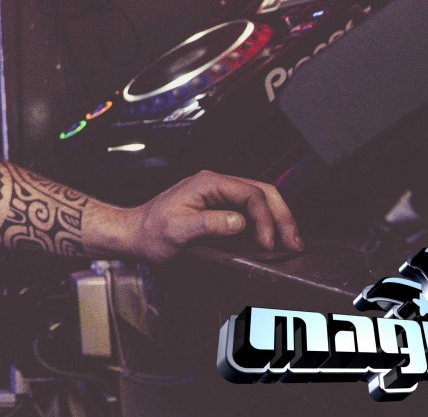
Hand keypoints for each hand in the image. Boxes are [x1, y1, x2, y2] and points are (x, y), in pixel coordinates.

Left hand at [111, 169, 302, 262]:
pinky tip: (272, 238)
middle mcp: (215, 185)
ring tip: (289, 242)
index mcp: (207, 184)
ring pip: (260, 199)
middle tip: (293, 242)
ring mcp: (218, 195)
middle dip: (282, 216)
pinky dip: (266, 223)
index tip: (267, 243)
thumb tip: (239, 221)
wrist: (134, 234)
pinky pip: (250, 209)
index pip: (250, 194)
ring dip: (277, 219)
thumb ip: (208, 224)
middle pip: (262, 192)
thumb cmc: (150, 232)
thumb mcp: (176, 231)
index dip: (265, 219)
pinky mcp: (219, 207)